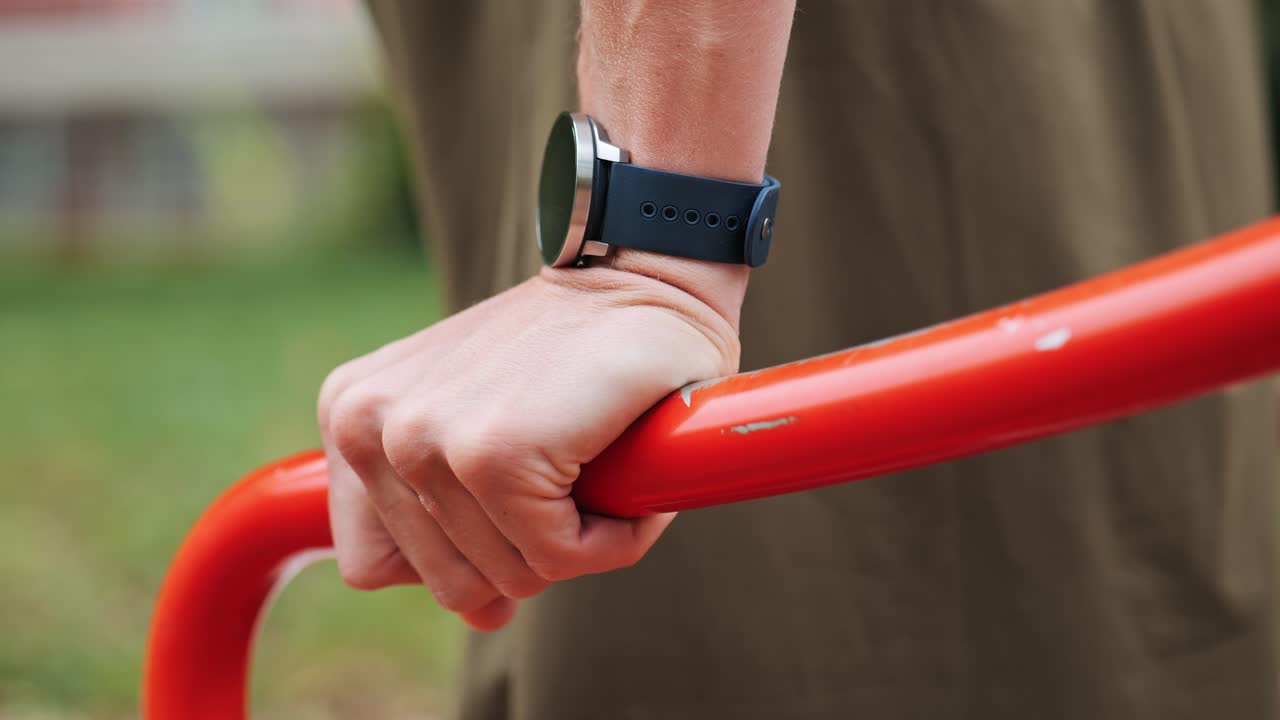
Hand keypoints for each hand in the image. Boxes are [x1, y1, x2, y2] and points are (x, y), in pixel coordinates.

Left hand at [318, 256, 743, 629]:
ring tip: (595, 460)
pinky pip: (558, 559)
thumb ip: (449, 521)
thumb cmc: (573, 358)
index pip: (375, 564)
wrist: (643, 276)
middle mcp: (364, 426)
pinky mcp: (492, 454)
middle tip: (569, 472)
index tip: (512, 507)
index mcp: (349, 418)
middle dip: (528, 551)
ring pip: (508, 577)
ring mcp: (423, 440)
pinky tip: (619, 467)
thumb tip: (482, 616)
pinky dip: (612, 535)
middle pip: (449, 583)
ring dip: (578, 539)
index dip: (459, 555)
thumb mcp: (474, 426)